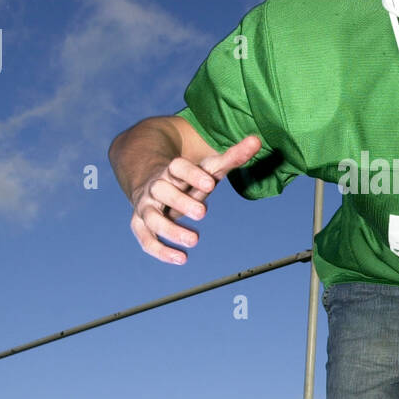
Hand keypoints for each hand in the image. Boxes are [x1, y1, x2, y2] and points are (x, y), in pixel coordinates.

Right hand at [129, 134, 261, 263]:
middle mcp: (156, 186)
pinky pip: (146, 239)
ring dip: (170, 230)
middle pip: (161, 190)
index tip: (210, 185)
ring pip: (151, 217)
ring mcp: (146, 206)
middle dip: (180, 201)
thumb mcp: (209, 168)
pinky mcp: (141, 225)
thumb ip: (232, 156)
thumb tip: (257, 140)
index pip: (177, 167)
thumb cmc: (190, 179)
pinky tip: (181, 258)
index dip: (192, 175)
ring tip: (194, 240)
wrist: (152, 183)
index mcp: (172, 170)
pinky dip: (160, 250)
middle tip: (203, 212)